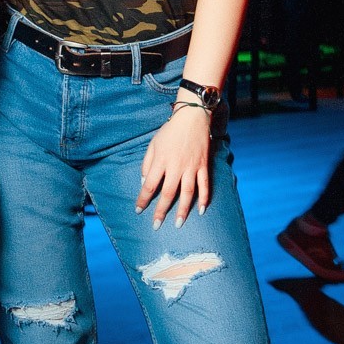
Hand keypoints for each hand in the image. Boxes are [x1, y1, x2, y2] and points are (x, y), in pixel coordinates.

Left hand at [136, 107, 211, 227]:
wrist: (192, 117)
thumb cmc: (170, 131)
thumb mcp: (153, 145)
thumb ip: (147, 164)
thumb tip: (144, 182)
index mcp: (161, 161)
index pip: (149, 185)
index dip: (143, 199)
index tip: (139, 210)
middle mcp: (176, 166)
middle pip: (168, 193)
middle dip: (161, 211)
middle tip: (156, 226)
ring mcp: (191, 167)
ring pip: (187, 192)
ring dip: (183, 210)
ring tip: (178, 224)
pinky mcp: (203, 166)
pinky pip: (205, 185)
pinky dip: (204, 198)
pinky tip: (201, 211)